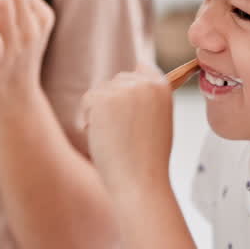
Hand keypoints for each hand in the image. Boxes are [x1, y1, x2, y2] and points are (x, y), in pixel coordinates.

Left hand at [81, 64, 173, 195]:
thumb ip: (147, 98)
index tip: (129, 105)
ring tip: (116, 137)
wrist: (140, 180)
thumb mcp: (159, 119)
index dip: (130, 85)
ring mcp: (123, 89)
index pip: (141, 68)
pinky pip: (87, 101)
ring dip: (101, 111)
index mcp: (162, 87)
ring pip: (100, 91)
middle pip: (117, 80)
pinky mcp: (103, 99)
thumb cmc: (148, 157)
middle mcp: (144, 83)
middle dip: (113, 101)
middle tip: (123, 131)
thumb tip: (130, 76)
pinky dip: (90, 119)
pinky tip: (104, 137)